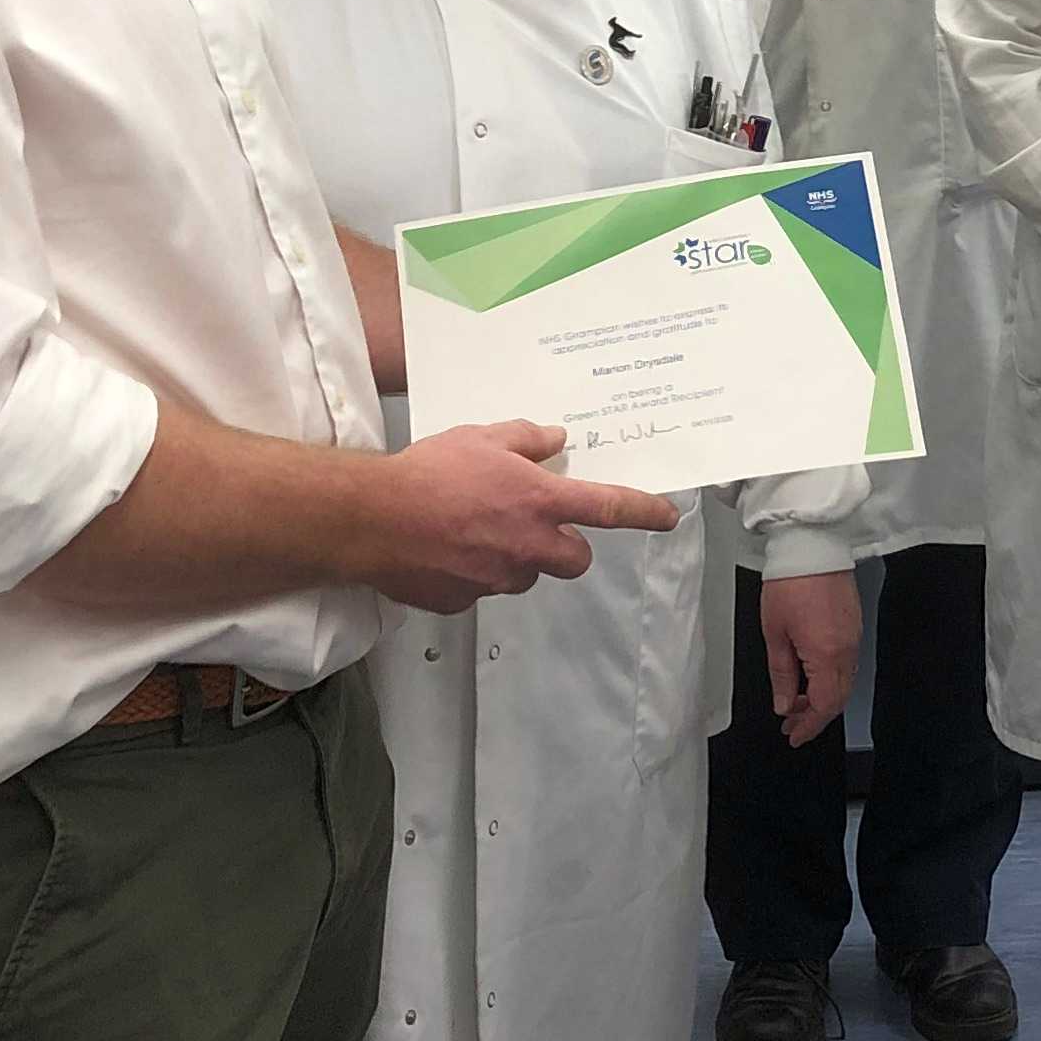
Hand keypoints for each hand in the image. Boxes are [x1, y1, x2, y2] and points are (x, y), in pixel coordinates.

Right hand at [365, 420, 679, 612]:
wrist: (372, 519)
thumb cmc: (428, 472)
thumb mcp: (482, 438)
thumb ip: (525, 440)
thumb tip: (554, 440)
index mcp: (539, 503)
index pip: (609, 509)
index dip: (645, 511)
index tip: (668, 515)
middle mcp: (527, 547)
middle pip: (575, 559)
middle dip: (567, 545)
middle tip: (539, 523)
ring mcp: (497, 579)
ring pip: (527, 573)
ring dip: (516, 556)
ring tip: (475, 528)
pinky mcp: (465, 601)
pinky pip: (483, 587)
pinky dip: (474, 571)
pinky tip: (446, 548)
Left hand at [763, 569, 862, 744]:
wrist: (812, 545)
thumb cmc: (789, 583)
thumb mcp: (775, 633)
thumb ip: (782, 674)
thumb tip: (785, 705)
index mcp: (826, 654)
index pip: (825, 705)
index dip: (810, 725)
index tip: (794, 736)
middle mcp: (847, 649)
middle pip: (839, 698)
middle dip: (816, 716)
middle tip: (792, 724)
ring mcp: (855, 636)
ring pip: (845, 682)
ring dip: (824, 698)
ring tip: (797, 703)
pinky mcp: (855, 624)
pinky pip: (848, 664)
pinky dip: (831, 679)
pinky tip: (812, 677)